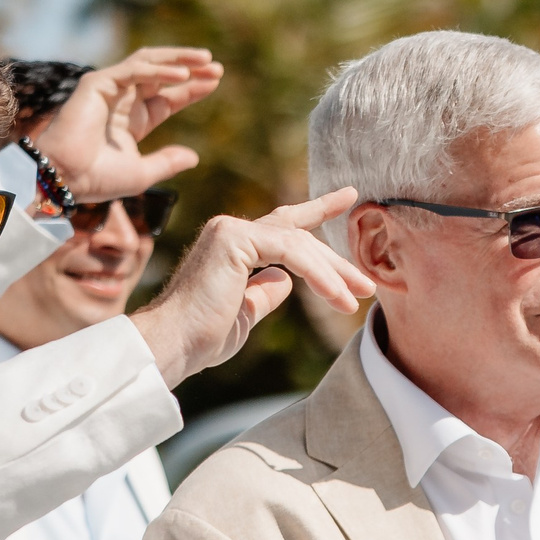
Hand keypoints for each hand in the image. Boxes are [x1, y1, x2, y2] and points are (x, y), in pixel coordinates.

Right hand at [30, 47, 223, 201]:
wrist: (67, 178)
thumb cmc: (98, 179)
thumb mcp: (143, 172)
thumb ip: (168, 162)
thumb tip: (195, 157)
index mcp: (132, 119)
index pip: (167, 97)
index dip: (191, 88)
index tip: (215, 80)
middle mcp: (122, 101)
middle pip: (161, 75)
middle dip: (189, 67)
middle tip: (216, 66)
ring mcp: (109, 89)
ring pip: (147, 63)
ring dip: (177, 59)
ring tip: (205, 60)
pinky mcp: (97, 84)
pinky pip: (133, 71)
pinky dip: (158, 71)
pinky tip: (182, 76)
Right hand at [128, 188, 375, 386]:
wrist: (173, 343)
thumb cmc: (202, 336)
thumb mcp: (246, 311)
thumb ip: (266, 291)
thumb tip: (286, 282)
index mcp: (234, 245)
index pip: (285, 224)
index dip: (319, 209)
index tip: (349, 196)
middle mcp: (231, 230)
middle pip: (299, 237)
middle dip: (336, 262)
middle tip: (367, 286)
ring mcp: (230, 230)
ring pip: (299, 245)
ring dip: (333, 274)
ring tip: (356, 299)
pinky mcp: (233, 239)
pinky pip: (291, 253)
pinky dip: (318, 276)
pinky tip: (337, 296)